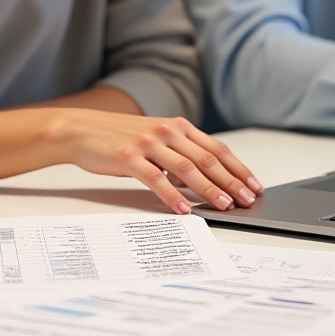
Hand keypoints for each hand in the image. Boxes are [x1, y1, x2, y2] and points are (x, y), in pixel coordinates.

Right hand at [54, 111, 262, 213]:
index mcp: (176, 126)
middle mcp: (166, 131)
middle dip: (231, 181)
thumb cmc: (118, 137)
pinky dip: (172, 196)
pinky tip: (183, 210)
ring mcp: (147, 144)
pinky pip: (156, 179)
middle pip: (207, 159)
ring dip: (208, 189)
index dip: (238, 168)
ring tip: (223, 205)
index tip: (253, 185)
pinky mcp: (128, 157)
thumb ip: (179, 154)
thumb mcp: (155, 139)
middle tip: (247, 200)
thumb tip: (205, 181)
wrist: (81, 129)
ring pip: (186, 169)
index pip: (216, 148)